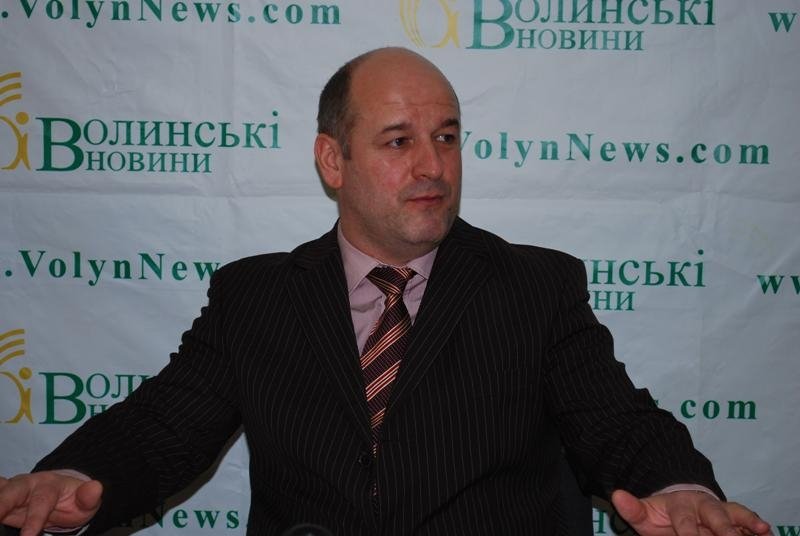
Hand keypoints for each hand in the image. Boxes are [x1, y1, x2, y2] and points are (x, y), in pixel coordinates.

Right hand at [0, 471, 101, 535]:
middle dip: (0, 504)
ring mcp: (11, 490)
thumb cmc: (73, 499)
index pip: (40, 504)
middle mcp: (26, 485)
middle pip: (10, 493)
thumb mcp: (85, 501)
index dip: (34, 521)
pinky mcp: (2, 497)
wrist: (64, 491)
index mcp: (49, 486)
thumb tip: (96, 488)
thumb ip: (89, 497)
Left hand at [612, 489, 771, 535]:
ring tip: (760, 530)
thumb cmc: (661, 516)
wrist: (678, 505)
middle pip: (714, 513)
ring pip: (734, 512)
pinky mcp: (733, 517)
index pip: (685, 521)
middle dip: (722, 526)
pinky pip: (746, 519)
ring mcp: (720, 510)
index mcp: (679, 504)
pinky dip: (756, 525)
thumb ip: (632, 508)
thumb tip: (616, 495)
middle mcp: (703, 505)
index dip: (688, 532)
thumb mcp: (644, 514)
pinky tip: (765, 532)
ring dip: (746, 522)